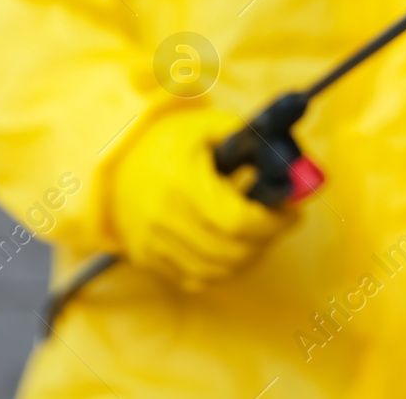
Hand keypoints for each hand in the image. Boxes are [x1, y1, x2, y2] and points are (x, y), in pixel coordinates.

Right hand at [112, 107, 297, 290]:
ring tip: (257, 234)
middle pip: (230, 251)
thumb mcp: (206, 127)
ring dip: (247, 257)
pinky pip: (194, 279)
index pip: (237, 221)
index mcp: (181, 184)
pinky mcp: (146, 258)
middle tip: (279, 221)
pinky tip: (230, 248)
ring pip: (215, 271)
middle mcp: (164, 219)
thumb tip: (294, 162)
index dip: (272, 222)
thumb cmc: (164, 139)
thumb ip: (249, 141)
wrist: (112, 157)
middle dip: (265, 239)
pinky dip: (220, 270)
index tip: (291, 211)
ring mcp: (152, 244)